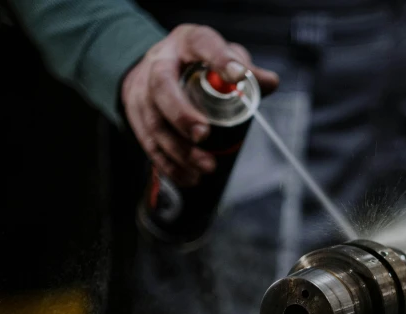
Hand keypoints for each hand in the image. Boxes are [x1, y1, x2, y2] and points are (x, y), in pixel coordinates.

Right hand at [122, 24, 278, 185]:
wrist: (154, 65)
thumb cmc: (195, 62)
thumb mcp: (221, 56)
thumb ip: (246, 70)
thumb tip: (269, 82)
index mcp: (186, 43)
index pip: (201, 43)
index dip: (219, 59)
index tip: (236, 75)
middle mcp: (158, 63)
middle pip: (162, 87)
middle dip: (182, 114)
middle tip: (204, 135)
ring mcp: (142, 90)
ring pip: (153, 122)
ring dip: (179, 149)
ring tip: (205, 166)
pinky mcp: (135, 116)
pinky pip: (148, 143)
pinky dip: (169, 164)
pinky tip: (188, 177)